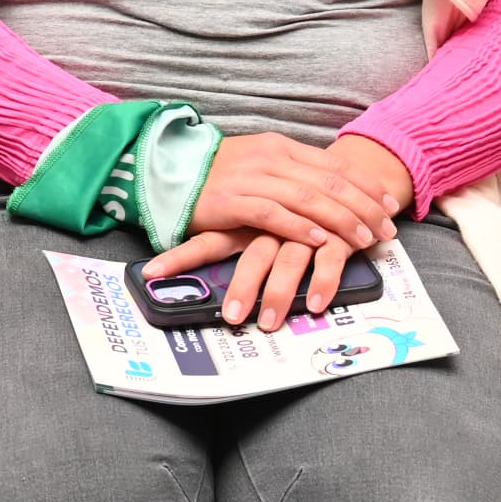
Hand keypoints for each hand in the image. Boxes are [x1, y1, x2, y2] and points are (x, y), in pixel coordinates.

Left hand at [142, 228, 348, 330]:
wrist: (348, 179)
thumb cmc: (293, 208)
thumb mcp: (257, 218)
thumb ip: (228, 239)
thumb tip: (177, 271)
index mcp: (246, 219)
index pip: (208, 238)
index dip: (181, 256)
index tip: (152, 275)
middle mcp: (272, 224)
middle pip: (251, 256)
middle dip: (241, 288)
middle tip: (232, 317)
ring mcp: (305, 229)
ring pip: (288, 261)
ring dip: (278, 294)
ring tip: (269, 323)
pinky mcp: (338, 235)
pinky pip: (330, 260)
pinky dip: (323, 282)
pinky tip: (316, 304)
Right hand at [185, 130, 402, 258]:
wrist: (164, 173)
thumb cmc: (217, 175)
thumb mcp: (260, 165)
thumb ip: (294, 174)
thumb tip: (334, 192)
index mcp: (280, 146)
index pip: (336, 165)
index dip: (368, 186)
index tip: (391, 205)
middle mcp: (269, 158)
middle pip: (329, 183)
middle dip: (364, 208)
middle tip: (387, 230)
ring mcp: (249, 178)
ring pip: (308, 198)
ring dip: (341, 220)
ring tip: (364, 239)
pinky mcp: (230, 200)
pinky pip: (273, 214)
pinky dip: (300, 227)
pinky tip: (320, 240)